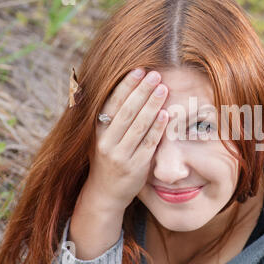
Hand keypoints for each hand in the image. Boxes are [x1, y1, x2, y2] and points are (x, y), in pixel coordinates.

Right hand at [80, 68, 168, 213]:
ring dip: (151, 105)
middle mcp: (106, 142)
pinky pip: (148, 144)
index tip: (139, 70)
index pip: (111, 103)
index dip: (125, 86)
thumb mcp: (101, 138)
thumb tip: (127, 89)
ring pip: (138, 126)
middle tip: (155, 74)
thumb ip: (111, 118)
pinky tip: (166, 114)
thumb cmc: (107, 159)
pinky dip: (157, 128)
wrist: (104, 193)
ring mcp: (120, 155)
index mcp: (97, 131)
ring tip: (163, 88)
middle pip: (126, 112)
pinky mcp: (135, 167)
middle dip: (141, 91)